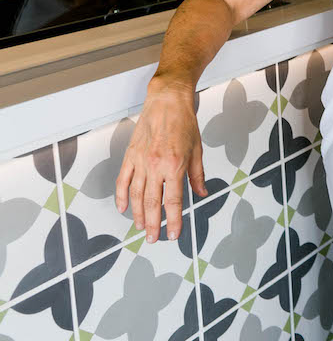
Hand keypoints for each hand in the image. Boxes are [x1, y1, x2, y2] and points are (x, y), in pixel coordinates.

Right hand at [115, 78, 207, 242]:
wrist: (167, 101)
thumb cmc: (184, 123)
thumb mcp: (198, 150)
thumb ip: (198, 175)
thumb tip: (202, 193)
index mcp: (175, 165)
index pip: (173, 201)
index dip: (173, 221)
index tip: (174, 234)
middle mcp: (156, 166)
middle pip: (153, 203)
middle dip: (153, 224)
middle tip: (153, 239)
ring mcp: (140, 161)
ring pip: (137, 195)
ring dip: (138, 214)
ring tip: (141, 228)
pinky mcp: (130, 156)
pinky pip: (123, 180)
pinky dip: (122, 196)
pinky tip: (124, 208)